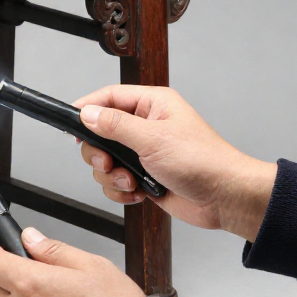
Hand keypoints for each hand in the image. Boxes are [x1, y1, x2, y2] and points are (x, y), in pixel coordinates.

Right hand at [73, 85, 275, 241]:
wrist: (226, 199)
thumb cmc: (203, 162)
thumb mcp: (152, 139)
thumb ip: (115, 125)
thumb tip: (87, 113)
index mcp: (152, 105)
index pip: (109, 97)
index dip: (87, 108)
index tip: (70, 122)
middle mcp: (146, 126)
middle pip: (100, 132)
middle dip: (99, 153)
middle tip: (106, 164)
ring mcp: (144, 152)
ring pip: (106, 160)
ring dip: (112, 176)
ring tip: (131, 182)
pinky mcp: (145, 176)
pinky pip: (116, 181)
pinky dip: (121, 190)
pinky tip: (138, 193)